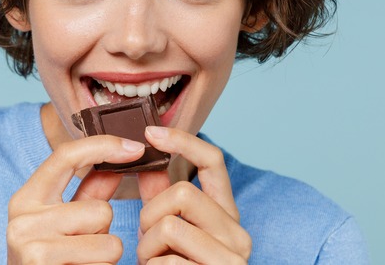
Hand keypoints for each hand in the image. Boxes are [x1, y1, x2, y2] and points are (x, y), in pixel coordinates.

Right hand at [7, 135, 145, 263]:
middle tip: (82, 250)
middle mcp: (21, 220)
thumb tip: (120, 158)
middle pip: (100, 208)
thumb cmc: (52, 263)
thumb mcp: (65, 225)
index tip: (136, 147)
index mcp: (25, 200)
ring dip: (107, 256)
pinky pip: (105, 261)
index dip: (103, 146)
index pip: (65, 156)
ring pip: (109, 238)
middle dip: (104, 232)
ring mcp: (32, 247)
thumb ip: (88, 193)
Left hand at [136, 127, 251, 263]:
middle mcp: (237, 234)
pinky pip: (165, 261)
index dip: (182, 140)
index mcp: (226, 215)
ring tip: (154, 263)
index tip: (150, 133)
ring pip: (169, 225)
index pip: (213, 161)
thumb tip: (148, 160)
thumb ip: (163, 199)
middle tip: (149, 240)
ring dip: (147, 247)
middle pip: (181, 192)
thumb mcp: (169, 233)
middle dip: (150, 214)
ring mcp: (231, 259)